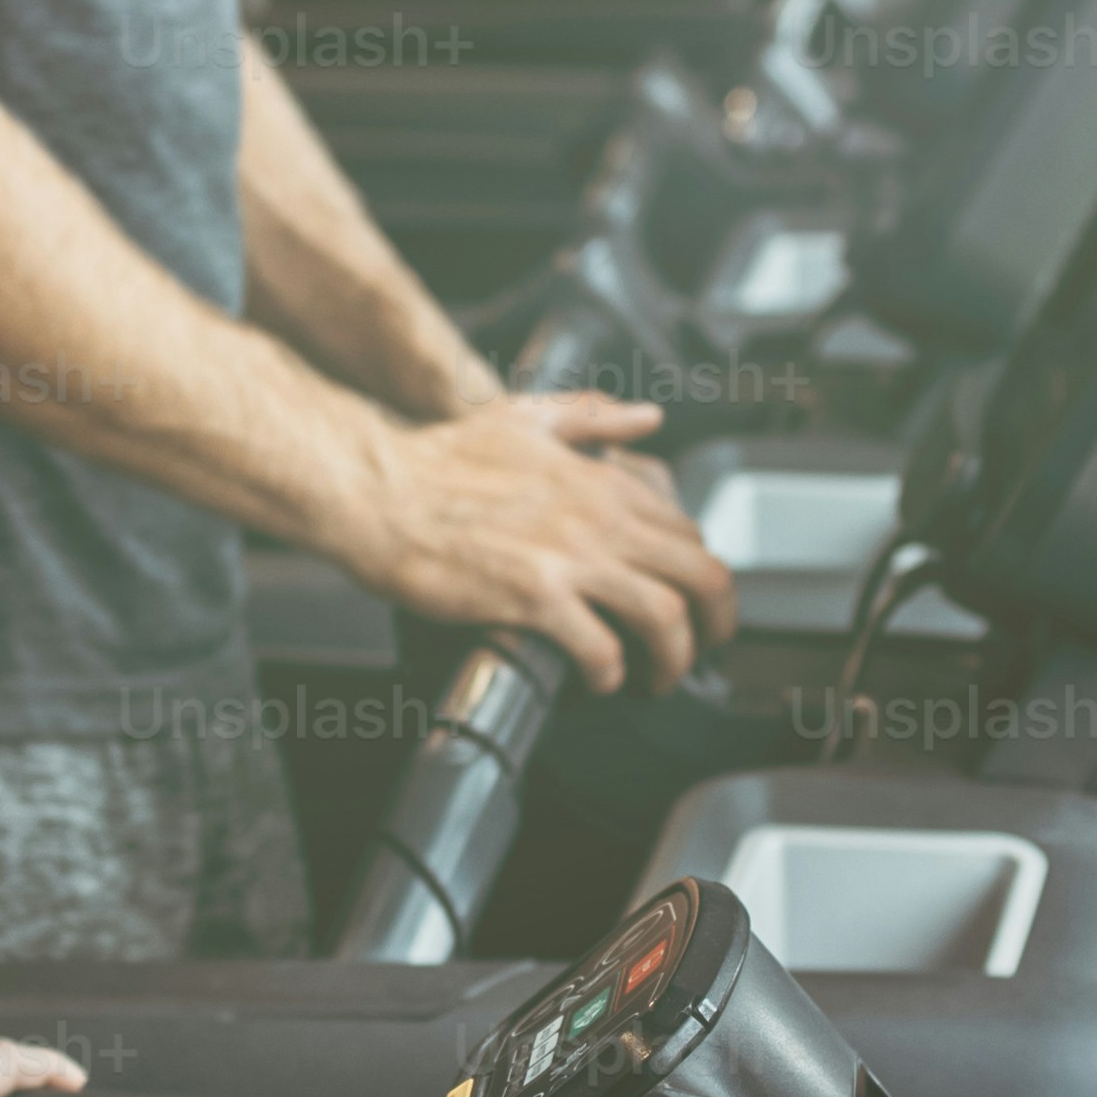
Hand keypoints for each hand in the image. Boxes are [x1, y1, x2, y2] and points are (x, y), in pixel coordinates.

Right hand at [336, 391, 733, 689]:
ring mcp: (569, 558)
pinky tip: (600, 680)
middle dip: (717, 623)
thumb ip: (592, 416)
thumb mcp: (524, 417)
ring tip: (661, 678)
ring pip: (665, 616)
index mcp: (601, 481)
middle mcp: (598, 518)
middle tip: (707, 649)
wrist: (378, 491)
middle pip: (699, 576)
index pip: (687, 532)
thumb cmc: (439, 459)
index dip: (703, 576)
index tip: (693, 601)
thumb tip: (647, 417)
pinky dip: (612, 673)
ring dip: (675, 658)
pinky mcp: (534, 598)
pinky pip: (602, 648)